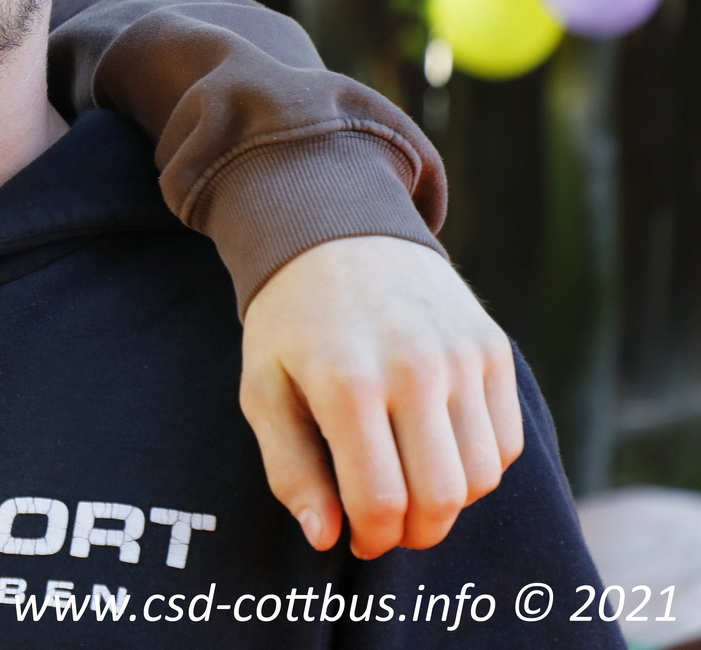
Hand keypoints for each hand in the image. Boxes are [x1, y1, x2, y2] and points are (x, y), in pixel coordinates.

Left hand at [239, 235, 522, 558]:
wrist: (336, 229)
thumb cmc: (291, 321)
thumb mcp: (263, 388)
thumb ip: (289, 469)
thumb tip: (326, 536)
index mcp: (347, 382)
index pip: (380, 500)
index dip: (370, 538)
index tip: (355, 540)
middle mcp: (414, 369)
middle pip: (441, 498)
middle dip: (414, 533)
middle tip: (386, 526)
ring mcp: (462, 357)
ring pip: (482, 477)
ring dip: (448, 502)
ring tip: (409, 485)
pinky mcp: (492, 348)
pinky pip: (507, 442)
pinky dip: (479, 465)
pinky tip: (435, 450)